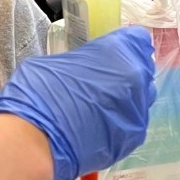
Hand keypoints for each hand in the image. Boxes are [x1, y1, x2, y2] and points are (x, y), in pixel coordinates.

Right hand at [0, 28, 156, 179]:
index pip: (138, 39)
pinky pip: (133, 123)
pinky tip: (98, 128)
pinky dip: (120, 124)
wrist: (37, 140)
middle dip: (126, 73)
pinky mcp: (135, 136)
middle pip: (142, 70)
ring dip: (126, 99)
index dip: (127, 45)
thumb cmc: (38, 95)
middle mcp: (136, 78)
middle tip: (103, 82)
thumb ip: (81, 62)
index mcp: (118, 52)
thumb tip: (83, 68)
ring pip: (141, 98)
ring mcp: (139, 109)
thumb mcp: (53, 63)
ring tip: (99, 107)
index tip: (116, 53)